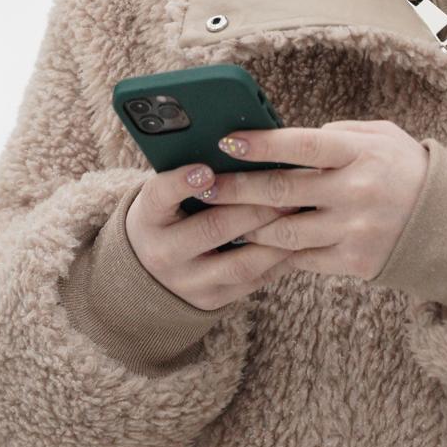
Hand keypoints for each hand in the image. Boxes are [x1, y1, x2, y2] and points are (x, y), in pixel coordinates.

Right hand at [124, 161, 299, 312]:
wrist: (149, 271)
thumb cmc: (170, 216)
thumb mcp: (166, 197)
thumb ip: (194, 176)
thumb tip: (243, 146)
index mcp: (147, 218)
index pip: (158, 196)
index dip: (181, 183)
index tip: (206, 170)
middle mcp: (162, 252)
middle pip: (210, 228)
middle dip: (253, 208)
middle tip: (286, 189)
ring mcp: (187, 282)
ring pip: (238, 263)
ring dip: (274, 238)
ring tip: (298, 214)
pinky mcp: (211, 300)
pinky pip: (251, 282)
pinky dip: (278, 261)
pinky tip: (299, 240)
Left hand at [206, 119, 429, 284]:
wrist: (446, 222)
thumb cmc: (405, 168)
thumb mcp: (381, 136)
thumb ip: (337, 133)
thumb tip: (286, 139)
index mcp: (362, 153)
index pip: (303, 144)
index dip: (262, 144)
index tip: (227, 142)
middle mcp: (357, 191)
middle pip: (282, 190)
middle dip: (236, 188)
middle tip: (204, 186)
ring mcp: (355, 230)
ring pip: (284, 231)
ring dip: (248, 225)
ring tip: (221, 219)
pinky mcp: (354, 262)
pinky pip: (302, 259)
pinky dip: (274, 252)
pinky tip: (252, 244)